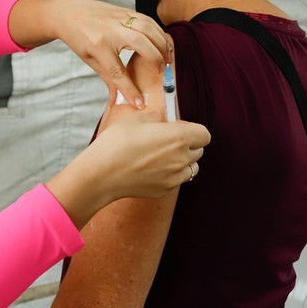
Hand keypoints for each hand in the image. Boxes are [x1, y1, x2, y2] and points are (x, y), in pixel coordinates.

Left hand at [8, 0, 171, 108]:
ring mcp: (120, 18)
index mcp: (98, 46)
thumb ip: (108, 78)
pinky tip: (162, 43)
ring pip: (149, 29)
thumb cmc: (79, 38)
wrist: (69, 13)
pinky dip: (159, 32)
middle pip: (142, 45)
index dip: (130, 89)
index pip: (118, 72)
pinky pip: (148, 20)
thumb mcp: (90, 60)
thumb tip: (117, 101)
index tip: (139, 103)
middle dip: (155, 60)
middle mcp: (111, 30)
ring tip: (167, 59)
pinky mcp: (126, 10)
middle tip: (162, 73)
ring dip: (162, 44)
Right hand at [46, 112, 209, 228]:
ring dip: (184, 161)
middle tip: (168, 140)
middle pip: (199, 151)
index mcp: (178, 138)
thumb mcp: (135, 120)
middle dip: (189, 144)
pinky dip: (172, 174)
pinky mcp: (165, 190)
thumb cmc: (117, 143)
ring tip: (163, 156)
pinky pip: (177, 180)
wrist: (102, 174)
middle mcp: (181, 159)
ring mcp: (174, 177)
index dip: (193, 129)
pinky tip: (152, 169)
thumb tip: (160, 119)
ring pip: (192, 168)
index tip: (178, 128)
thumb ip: (155, 117)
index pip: (204, 134)